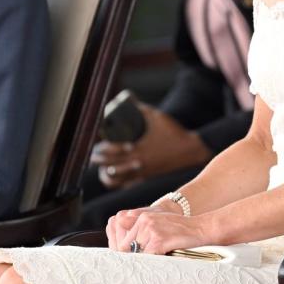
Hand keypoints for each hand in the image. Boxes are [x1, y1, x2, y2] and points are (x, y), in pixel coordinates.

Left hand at [91, 104, 211, 189]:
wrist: (189, 150)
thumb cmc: (173, 132)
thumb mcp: (157, 116)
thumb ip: (141, 109)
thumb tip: (128, 97)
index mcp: (136, 148)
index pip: (110, 151)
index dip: (101, 147)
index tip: (99, 141)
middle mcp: (135, 163)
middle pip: (108, 165)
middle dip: (99, 159)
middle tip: (95, 153)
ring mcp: (140, 172)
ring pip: (115, 180)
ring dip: (105, 173)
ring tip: (102, 166)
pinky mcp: (146, 177)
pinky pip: (127, 185)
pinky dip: (119, 181)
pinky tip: (116, 175)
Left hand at [107, 204, 212, 254]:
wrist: (200, 228)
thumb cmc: (180, 229)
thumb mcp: (159, 223)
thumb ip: (142, 231)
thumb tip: (124, 247)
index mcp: (142, 216)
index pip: (122, 238)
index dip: (124, 251)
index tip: (128, 261)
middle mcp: (144, 221)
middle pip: (125, 247)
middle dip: (131, 257)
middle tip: (137, 266)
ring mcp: (151, 230)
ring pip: (136, 253)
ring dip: (143, 260)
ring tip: (154, 261)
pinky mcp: (158, 241)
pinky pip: (147, 257)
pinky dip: (152, 262)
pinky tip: (161, 260)